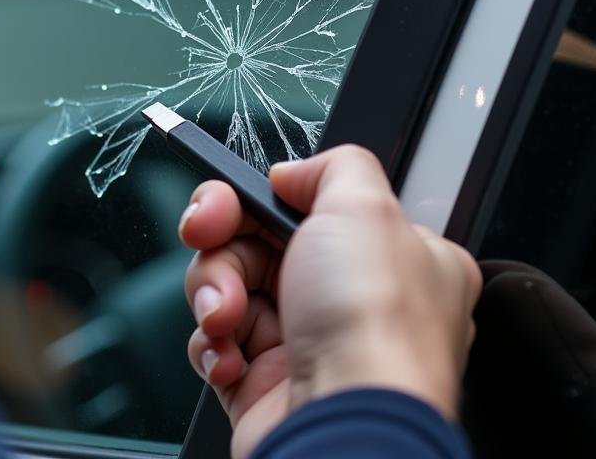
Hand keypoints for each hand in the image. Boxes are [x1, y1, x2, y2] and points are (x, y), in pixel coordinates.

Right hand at [179, 145, 481, 458]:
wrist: (346, 428)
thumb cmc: (373, 330)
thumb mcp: (366, 206)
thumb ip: (334, 166)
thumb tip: (293, 173)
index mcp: (389, 254)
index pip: (305, 206)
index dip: (256, 198)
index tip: (226, 198)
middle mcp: (351, 298)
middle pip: (255, 241)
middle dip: (221, 241)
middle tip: (206, 235)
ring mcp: (308, 342)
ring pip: (228, 288)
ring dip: (214, 292)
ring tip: (227, 316)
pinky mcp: (266, 384)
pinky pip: (216, 343)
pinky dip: (212, 344)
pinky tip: (229, 354)